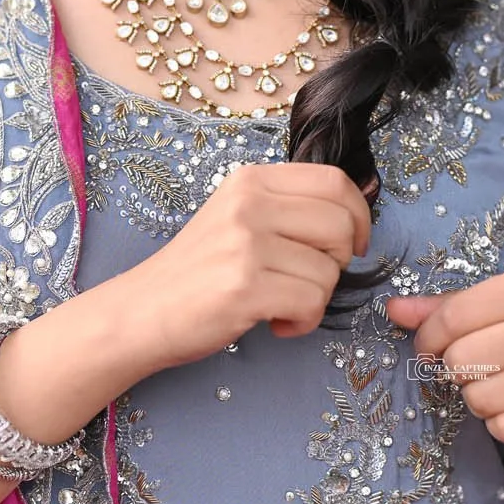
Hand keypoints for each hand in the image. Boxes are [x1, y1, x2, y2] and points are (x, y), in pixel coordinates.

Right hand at [135, 161, 374, 370]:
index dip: (358, 216)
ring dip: (315, 299)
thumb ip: (290, 207)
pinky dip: (303, 322)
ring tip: (281, 305)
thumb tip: (362, 199)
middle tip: (308, 279)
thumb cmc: (198, 271)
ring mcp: (245, 244)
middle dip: (339, 262)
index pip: (334, 182)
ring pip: (329, 271)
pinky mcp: (244, 287)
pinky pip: (311, 302)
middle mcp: (248, 204)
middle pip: (340, 225)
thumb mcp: (239, 218)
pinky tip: (277, 323)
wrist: (142, 311)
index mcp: (251, 180)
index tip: (352, 244)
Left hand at [384, 264, 503, 447]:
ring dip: (479, 396)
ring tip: (503, 380)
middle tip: (479, 362)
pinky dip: (503, 421)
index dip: (430, 338)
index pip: (451, 319)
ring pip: (479, 400)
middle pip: (460, 362)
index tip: (435, 344)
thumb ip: (456, 303)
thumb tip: (394, 309)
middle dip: (458, 367)